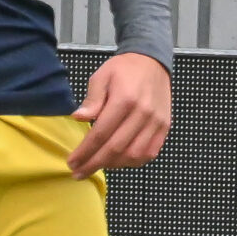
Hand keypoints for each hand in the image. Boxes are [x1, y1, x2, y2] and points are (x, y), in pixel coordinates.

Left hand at [68, 52, 171, 177]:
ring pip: (133, 155)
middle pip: (116, 148)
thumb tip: (78, 118)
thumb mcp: (101, 77)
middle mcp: (143, 113)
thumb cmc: (123, 70)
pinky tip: (118, 162)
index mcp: (125, 99)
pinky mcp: (164, 128)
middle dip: (94, 164)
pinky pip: (149, 153)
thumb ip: (91, 100)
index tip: (72, 162)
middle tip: (78, 173)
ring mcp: (156, 122)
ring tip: (96, 166)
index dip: (85, 152)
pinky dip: (132, 162)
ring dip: (113, 165)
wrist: (152, 62)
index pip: (101, 133)